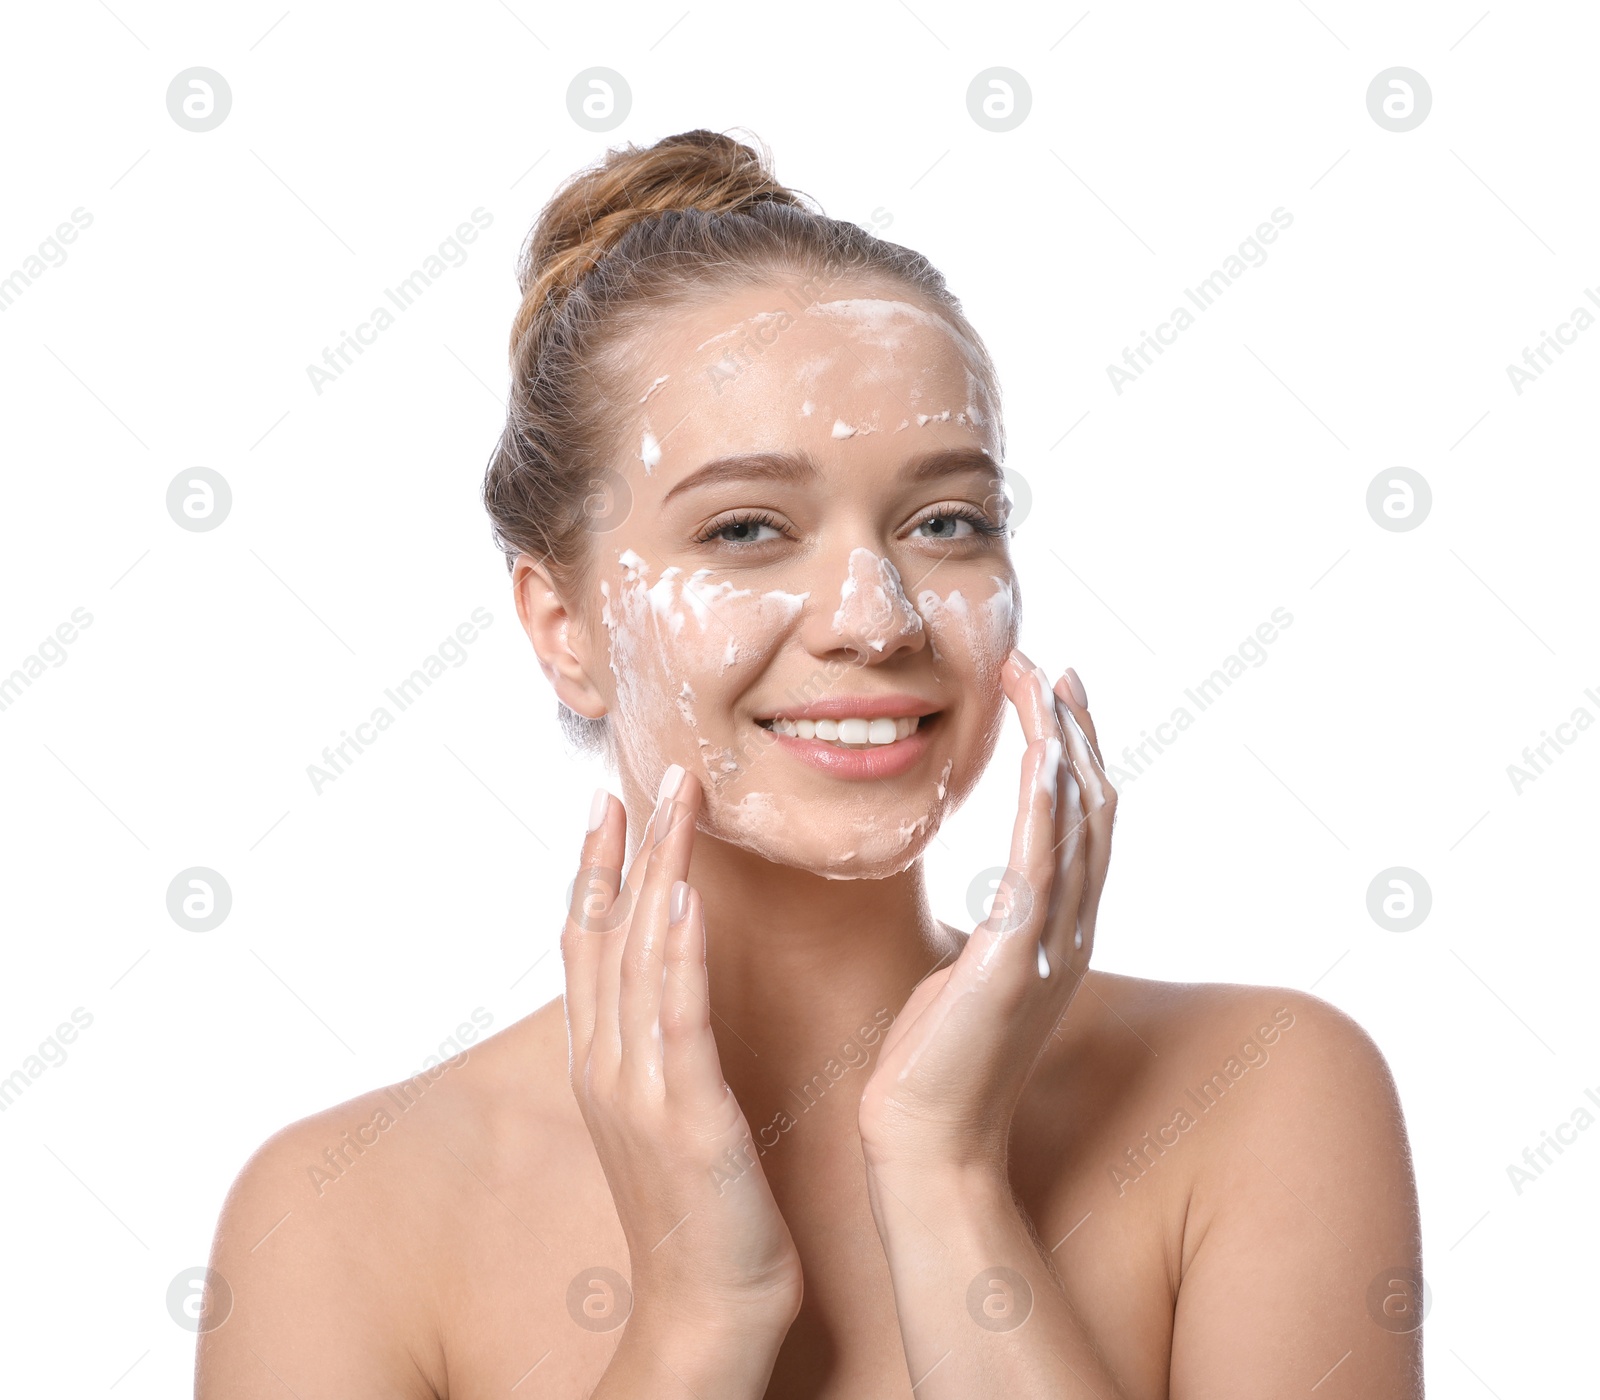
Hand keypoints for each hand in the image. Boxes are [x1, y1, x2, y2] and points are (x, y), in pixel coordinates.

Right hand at [563, 765, 804, 1332]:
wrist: (707, 1310)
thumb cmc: (703, 1212)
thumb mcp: (672, 1115)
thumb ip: (666, 1048)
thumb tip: (679, 991)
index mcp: (604, 1063)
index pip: (587, 945)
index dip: (593, 870)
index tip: (607, 803)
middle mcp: (608, 1065)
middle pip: (606, 934)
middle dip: (626, 848)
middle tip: (648, 773)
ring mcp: (640, 1090)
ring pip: (638, 957)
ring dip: (655, 871)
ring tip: (674, 802)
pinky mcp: (685, 1116)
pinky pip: (676, 1021)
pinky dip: (676, 956)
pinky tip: (683, 900)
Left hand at [857, 650, 1116, 1176]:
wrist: (922, 1139)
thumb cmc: (935, 1059)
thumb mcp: (973, 973)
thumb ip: (994, 929)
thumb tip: (989, 900)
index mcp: (1059, 931)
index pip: (1081, 823)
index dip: (1074, 753)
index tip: (1051, 692)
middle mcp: (1070, 932)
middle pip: (1092, 809)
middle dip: (1073, 731)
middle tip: (1050, 666)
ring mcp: (1050, 947)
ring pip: (1076, 824)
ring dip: (1062, 746)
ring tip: (1041, 681)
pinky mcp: (1015, 962)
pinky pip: (1041, 868)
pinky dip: (1048, 807)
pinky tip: (1042, 756)